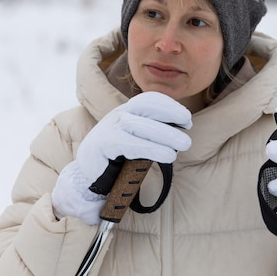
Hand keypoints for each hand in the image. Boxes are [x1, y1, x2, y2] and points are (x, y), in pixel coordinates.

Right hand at [51, 91, 191, 224]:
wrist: (89, 177)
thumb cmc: (117, 159)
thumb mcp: (136, 141)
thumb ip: (152, 134)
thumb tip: (179, 133)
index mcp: (126, 111)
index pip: (148, 99)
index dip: (169, 105)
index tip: (186, 118)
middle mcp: (117, 115)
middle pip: (145, 107)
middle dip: (170, 112)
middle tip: (188, 125)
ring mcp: (109, 128)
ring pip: (140, 125)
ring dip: (166, 134)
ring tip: (184, 144)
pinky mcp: (103, 145)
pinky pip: (130, 143)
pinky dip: (152, 149)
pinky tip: (168, 155)